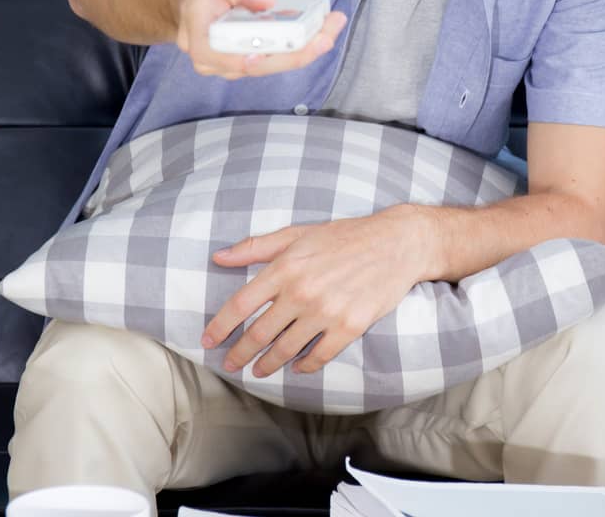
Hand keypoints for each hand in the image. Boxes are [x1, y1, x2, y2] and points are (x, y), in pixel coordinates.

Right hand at [171, 0, 346, 79]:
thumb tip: (265, 2)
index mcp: (196, 25)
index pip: (211, 52)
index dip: (238, 59)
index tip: (266, 54)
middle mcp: (208, 51)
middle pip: (249, 65)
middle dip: (291, 54)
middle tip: (326, 36)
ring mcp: (227, 60)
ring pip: (265, 65)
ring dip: (301, 51)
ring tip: (332, 26)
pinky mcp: (246, 58)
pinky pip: (273, 58)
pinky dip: (299, 46)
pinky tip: (324, 28)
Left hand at [201, 206, 435, 376]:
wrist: (396, 243)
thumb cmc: (345, 236)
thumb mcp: (298, 234)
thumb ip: (257, 246)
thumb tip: (219, 257)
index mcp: (286, 267)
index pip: (241, 304)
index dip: (220, 326)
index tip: (207, 341)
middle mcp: (302, 291)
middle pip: (259, 334)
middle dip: (240, 353)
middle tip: (230, 364)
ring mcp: (326, 311)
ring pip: (286, 350)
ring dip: (268, 364)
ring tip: (259, 370)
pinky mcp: (350, 326)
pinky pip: (319, 356)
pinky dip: (305, 366)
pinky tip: (298, 367)